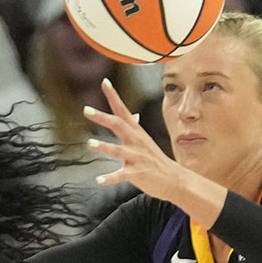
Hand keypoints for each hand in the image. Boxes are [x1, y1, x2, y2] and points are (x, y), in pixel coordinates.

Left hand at [84, 79, 191, 202]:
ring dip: (105, 146)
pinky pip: (122, 176)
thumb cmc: (156, 160)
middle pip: (118, 125)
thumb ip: (135, 129)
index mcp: (136, 133)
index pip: (123, 110)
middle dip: (102, 117)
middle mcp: (136, 142)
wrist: (175, 179)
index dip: (113, 96)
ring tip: (90, 143)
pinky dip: (110, 178)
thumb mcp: (145, 141)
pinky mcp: (137, 174)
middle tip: (86, 110)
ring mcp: (137, 158)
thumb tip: (132, 115)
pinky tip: (99, 180)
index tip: (104, 82)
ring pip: (119, 151)